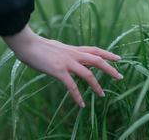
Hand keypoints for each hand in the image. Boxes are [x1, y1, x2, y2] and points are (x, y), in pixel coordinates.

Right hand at [2, 24, 122, 106]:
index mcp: (74, 49)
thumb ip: (67, 52)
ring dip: (97, 86)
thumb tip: (72, 56)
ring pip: (88, 74)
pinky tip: (81, 104)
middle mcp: (74, 55)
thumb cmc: (41, 46)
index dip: (108, 54)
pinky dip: (77, 96)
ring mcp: (67, 63)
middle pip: (97, 60)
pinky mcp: (59, 71)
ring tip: (102, 95)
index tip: (118, 58)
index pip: (95, 50)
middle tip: (120, 77)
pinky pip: (71, 86)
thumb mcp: (59, 47)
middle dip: (110, 69)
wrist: (28, 44)